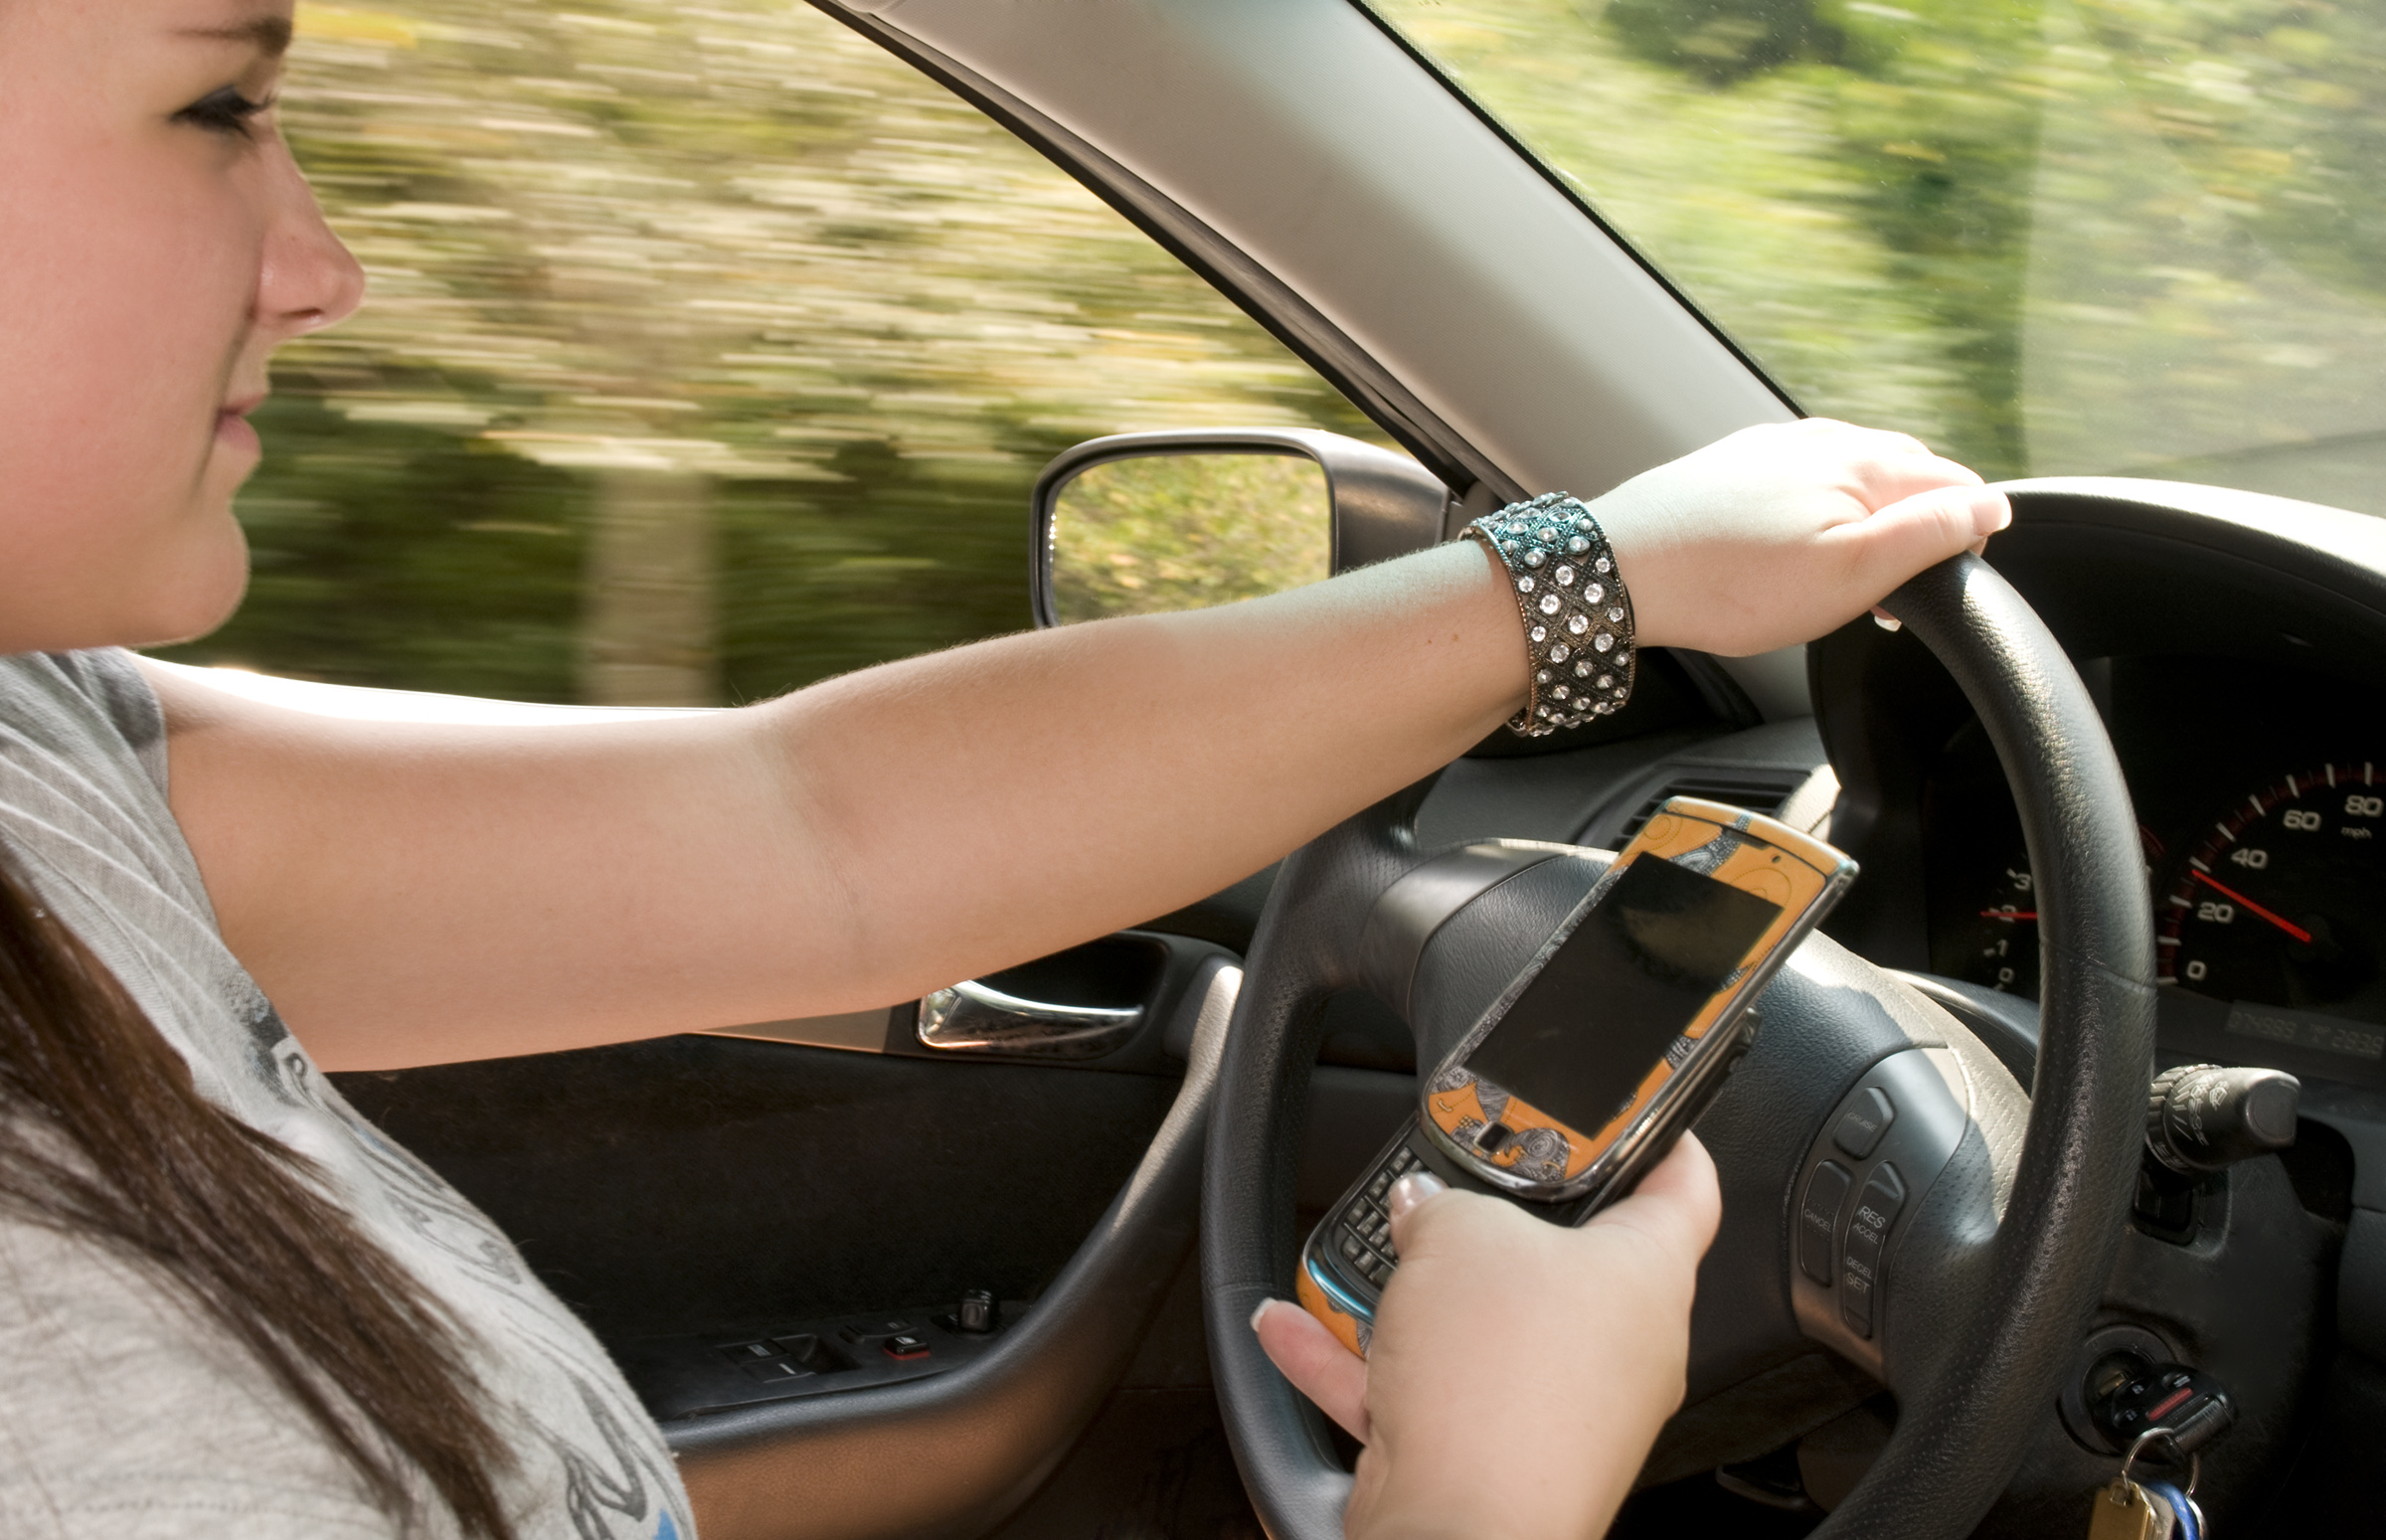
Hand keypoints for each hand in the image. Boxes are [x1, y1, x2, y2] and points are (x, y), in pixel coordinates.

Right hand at [1253, 1135, 1722, 1539]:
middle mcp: (1618, 1345)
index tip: (1631, 1110)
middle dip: (1487, 1221)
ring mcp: (1557, 1404)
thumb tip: (1425, 1209)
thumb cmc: (1500, 1385)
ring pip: (1481, 1326)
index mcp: (1647, 1276)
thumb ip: (1442, 1201)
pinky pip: (1426, 1386)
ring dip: (1409, 1294)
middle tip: (1445, 1186)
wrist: (1461, 1524)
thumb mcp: (1458, 1231)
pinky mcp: (1494, 1451)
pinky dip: (1363, 1360)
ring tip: (1355, 1258)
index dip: (1659, 1134)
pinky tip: (1300, 1327)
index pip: (1684, 1186)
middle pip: (1561, 1257)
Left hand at [1591, 418, 2008, 657]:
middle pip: (1907, 480)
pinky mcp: (1732, 469)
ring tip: (1833, 588)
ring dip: (1862, 532)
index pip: (1958, 484)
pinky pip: (1801, 490)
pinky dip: (1813, 525)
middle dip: (1912, 535)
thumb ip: (1932, 534)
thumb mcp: (1854, 572)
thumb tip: (1993, 508)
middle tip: (1885, 599)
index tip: (1933, 589)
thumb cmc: (1730, 582)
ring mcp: (1773, 448)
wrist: (1616, 571)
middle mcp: (1822, 437)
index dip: (1963, 542)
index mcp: (1865, 457)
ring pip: (1852, 485)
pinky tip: (1785, 563)